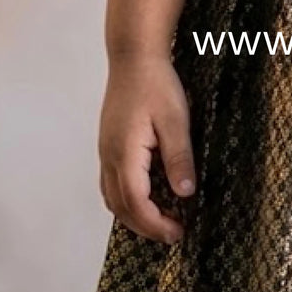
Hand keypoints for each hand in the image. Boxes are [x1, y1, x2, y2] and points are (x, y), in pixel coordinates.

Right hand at [98, 53, 195, 243]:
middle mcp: (109, 157)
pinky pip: (111, 183)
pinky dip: (126, 200)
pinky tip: (146, 197)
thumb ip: (179, 157)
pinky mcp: (109, 145)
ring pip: (112, 198)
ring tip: (161, 222)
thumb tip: (185, 194)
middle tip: (174, 234)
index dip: (156, 225)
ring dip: (134, 216)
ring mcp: (106, 151)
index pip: (136, 204)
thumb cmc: (156, 84)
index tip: (179, 233)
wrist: (133, 57)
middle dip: (146, 227)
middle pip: (121, 207)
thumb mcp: (176, 120)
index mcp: (124, 154)